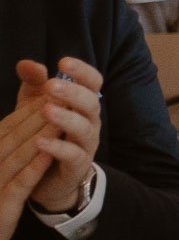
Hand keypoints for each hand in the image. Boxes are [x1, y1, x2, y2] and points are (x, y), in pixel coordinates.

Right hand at [0, 102, 54, 239]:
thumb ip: (6, 148)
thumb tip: (27, 132)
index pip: (6, 128)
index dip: (28, 110)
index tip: (50, 93)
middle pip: (11, 136)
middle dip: (36, 115)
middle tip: (60, 95)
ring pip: (15, 155)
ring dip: (37, 135)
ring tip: (60, 117)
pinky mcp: (1, 206)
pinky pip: (19, 183)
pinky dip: (34, 166)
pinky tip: (51, 153)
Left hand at [15, 58, 101, 213]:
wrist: (47, 177)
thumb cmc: (45, 134)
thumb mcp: (35, 106)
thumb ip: (34, 84)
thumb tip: (26, 63)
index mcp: (82, 105)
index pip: (92, 83)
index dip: (82, 71)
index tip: (63, 61)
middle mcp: (90, 122)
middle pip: (92, 103)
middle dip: (73, 93)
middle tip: (51, 85)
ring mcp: (86, 144)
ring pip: (85, 129)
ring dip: (67, 118)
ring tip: (47, 111)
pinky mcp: (77, 166)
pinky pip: (73, 155)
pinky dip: (57, 147)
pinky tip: (39, 141)